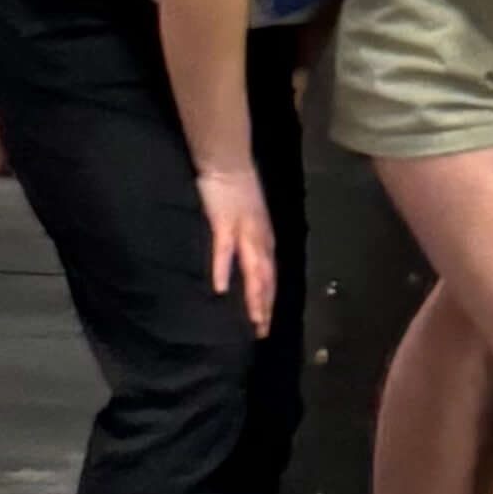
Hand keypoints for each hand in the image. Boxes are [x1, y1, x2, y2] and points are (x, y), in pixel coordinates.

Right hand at [195, 162, 276, 334]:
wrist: (228, 161)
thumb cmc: (236, 188)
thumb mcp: (249, 217)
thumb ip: (249, 239)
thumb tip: (250, 260)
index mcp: (265, 237)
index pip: (271, 275)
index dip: (270, 299)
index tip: (266, 322)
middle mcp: (260, 237)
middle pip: (267, 278)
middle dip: (266, 306)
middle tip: (262, 332)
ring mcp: (244, 231)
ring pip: (254, 270)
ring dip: (255, 296)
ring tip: (254, 320)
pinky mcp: (224, 223)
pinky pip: (225, 250)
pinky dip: (224, 270)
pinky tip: (221, 289)